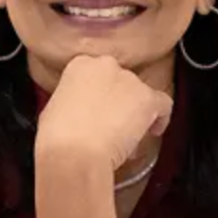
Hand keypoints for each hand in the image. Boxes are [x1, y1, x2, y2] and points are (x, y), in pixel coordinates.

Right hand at [35, 56, 172, 171]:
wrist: (74, 153)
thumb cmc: (56, 138)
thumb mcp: (53, 109)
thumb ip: (71, 102)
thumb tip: (77, 111)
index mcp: (80, 65)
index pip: (97, 74)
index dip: (100, 94)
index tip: (98, 109)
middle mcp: (106, 65)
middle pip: (120, 82)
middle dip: (118, 101)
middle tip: (111, 124)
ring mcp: (129, 80)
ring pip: (140, 93)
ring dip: (136, 111)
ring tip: (128, 135)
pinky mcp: (147, 98)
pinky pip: (163, 104)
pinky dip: (160, 117)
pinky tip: (153, 130)